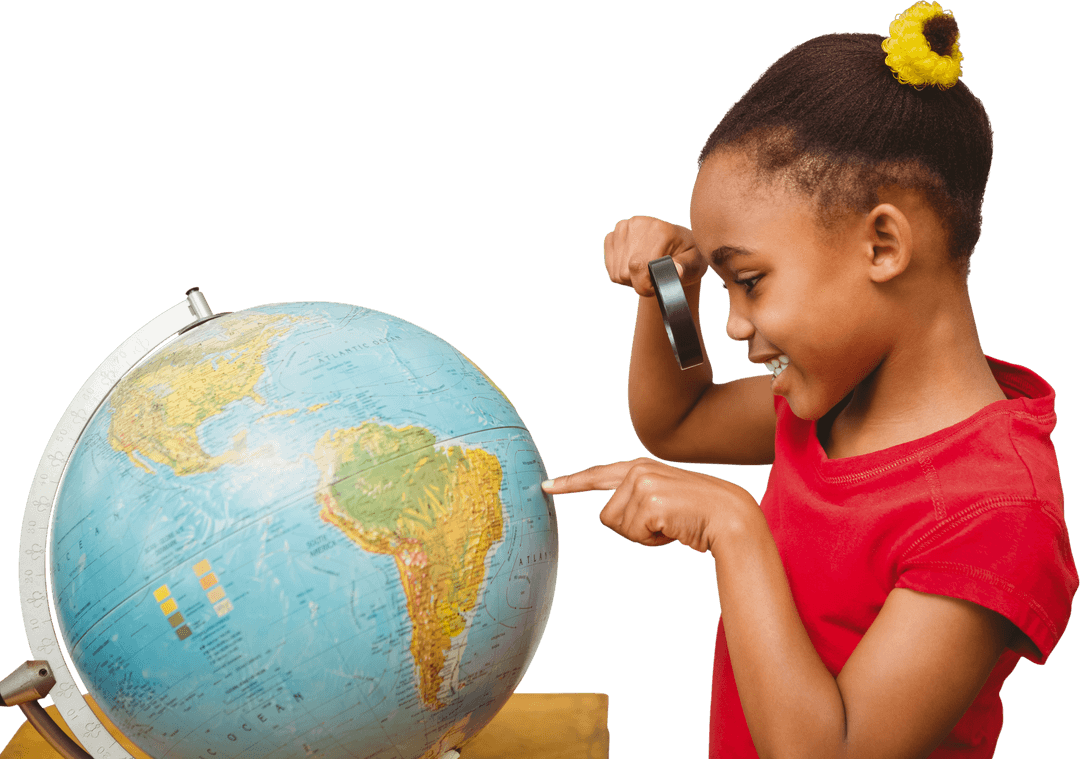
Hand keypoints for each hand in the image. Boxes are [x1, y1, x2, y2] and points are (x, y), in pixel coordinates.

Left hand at [541, 457, 755, 553]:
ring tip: (672, 524)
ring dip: (644, 535)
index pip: (598, 475)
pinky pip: (634, 534)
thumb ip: (636, 500)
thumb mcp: (663, 499)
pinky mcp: (650, 502)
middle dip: (632, 530)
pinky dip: (653, 541)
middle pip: (607, 516)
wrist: (730, 516)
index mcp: (640, 467)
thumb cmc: (697, 515)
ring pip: (619, 527)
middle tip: (664, 524)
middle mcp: (638, 471)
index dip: (571, 483)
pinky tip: (674, 528)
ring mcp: (643, 484)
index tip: (546, 486)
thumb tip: (607, 515)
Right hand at [603, 216, 708, 296]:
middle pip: (625, 272)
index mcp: (659, 230)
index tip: (658, 285)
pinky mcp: (614, 235)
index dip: (646, 286)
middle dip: (639, 282)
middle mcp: (638, 224)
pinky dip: (621, 272)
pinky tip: (635, 266)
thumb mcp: (694, 263)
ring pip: (616, 272)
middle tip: (655, 276)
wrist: (677, 244)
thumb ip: (685, 267)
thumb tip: (677, 270)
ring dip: (630, 278)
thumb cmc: (688, 255)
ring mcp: (623, 228)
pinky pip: (609, 266)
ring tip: (646, 270)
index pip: (638, 266)